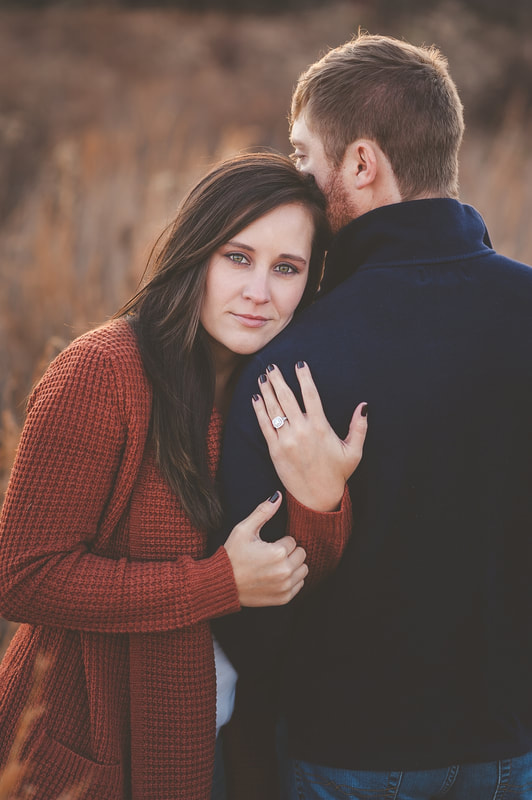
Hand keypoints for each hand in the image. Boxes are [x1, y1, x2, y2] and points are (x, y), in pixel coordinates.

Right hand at [224, 492, 307, 606]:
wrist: (223, 583)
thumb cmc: (232, 555)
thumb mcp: (244, 530)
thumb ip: (263, 512)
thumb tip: (278, 496)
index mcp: (278, 552)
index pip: (292, 541)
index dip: (279, 542)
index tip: (266, 546)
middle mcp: (284, 571)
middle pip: (301, 554)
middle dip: (289, 552)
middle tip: (271, 555)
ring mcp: (285, 586)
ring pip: (303, 569)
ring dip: (293, 565)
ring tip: (275, 565)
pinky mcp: (284, 598)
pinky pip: (300, 584)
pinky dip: (292, 580)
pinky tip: (276, 576)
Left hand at [252, 362, 367, 511]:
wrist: (317, 497)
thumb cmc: (337, 473)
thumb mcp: (353, 451)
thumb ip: (359, 427)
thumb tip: (364, 405)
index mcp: (321, 427)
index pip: (311, 395)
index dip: (304, 377)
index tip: (299, 364)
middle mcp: (302, 431)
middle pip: (288, 398)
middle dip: (279, 380)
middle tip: (272, 365)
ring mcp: (287, 440)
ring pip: (274, 410)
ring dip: (267, 391)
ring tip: (262, 376)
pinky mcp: (275, 450)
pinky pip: (264, 426)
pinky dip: (259, 411)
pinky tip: (255, 398)